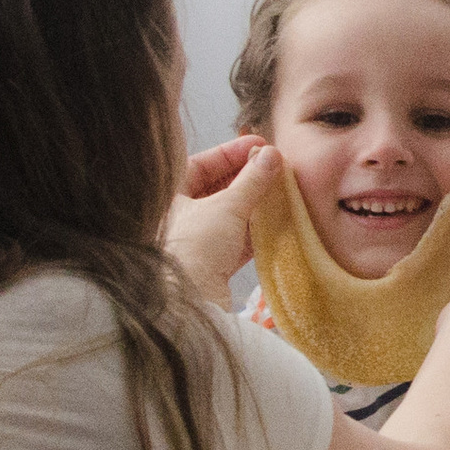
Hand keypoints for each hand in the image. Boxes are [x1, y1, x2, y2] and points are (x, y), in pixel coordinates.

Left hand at [165, 135, 280, 306]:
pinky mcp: (212, 266)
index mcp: (168, 196)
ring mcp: (196, 242)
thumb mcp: (227, 206)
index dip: (230, 152)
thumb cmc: (194, 248)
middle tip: (274, 167)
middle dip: (246, 177)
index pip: (200, 163)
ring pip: (229, 214)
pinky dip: (254, 229)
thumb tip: (272, 155)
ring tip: (280, 191)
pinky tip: (276, 221)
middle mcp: (179, 217)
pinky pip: (236, 240)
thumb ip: (252, 180)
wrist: (188, 304)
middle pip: (216, 188)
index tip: (259, 146)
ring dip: (254, 203)